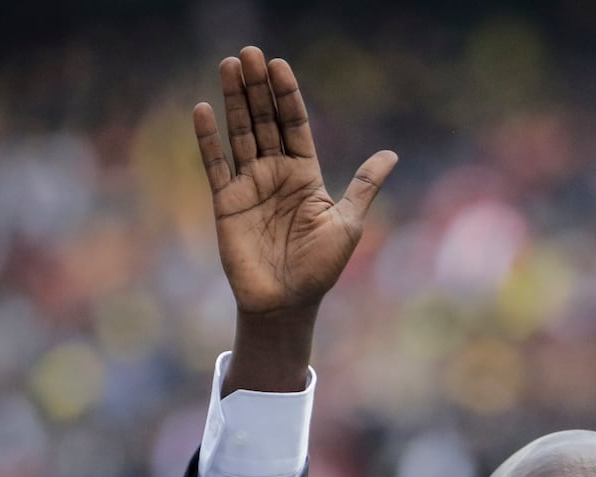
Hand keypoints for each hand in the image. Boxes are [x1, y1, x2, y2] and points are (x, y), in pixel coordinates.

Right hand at [193, 46, 396, 391]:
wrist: (288, 303)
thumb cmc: (320, 268)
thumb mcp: (348, 223)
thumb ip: (363, 185)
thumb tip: (391, 154)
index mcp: (304, 174)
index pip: (294, 125)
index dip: (287, 96)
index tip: (279, 65)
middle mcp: (275, 174)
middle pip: (264, 121)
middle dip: (257, 88)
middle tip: (249, 53)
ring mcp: (249, 186)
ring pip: (240, 134)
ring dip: (234, 101)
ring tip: (228, 66)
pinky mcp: (226, 203)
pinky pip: (215, 165)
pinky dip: (208, 139)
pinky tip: (203, 109)